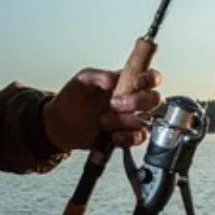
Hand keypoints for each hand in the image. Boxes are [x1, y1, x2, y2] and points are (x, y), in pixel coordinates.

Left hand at [43, 68, 162, 151]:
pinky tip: (112, 135)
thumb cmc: (72, 99)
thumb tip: (112, 79)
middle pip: (154, 99)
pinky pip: (139, 138)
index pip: (150, 77)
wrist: (61, 125)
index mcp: (126, 81)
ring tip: (103, 120)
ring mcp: (131, 118)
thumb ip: (97, 76)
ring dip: (124, 120)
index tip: (137, 82)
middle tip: (114, 103)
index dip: (150, 79)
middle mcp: (133, 99)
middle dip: (136, 102)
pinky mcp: (127, 135)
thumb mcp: (81, 81)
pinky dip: (127, 137)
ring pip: (146, 120)